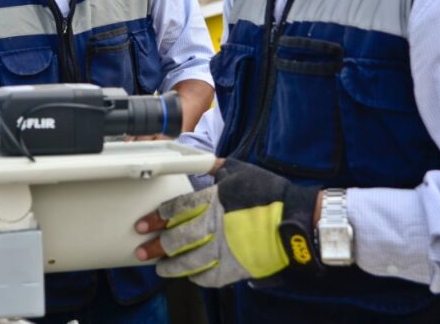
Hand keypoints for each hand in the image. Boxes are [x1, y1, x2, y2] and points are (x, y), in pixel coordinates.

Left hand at [134, 159, 321, 287]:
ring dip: (170, 265)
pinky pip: (209, 276)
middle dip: (156, 244)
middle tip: (142, 249)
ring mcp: (224, 249)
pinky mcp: (235, 267)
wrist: (297, 221)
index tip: (145, 222)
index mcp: (214, 200)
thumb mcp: (242, 171)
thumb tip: (204, 162)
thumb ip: (218, 168)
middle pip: (177, 237)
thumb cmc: (271, 194)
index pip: (177, 208)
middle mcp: (215, 225)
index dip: (158, 216)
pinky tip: (188, 275)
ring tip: (158, 267)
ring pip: (189, 260)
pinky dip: (196, 277)